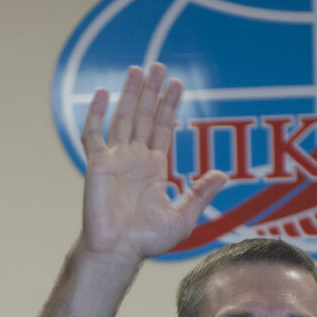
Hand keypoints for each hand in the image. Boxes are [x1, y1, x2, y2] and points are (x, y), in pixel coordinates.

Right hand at [78, 63, 226, 264]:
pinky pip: (93, 133)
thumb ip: (200, 194)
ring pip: (123, 117)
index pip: (163, 128)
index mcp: (154, 169)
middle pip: (145, 116)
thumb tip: (223, 175)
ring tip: (139, 69)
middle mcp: (134, 159)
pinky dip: (95, 112)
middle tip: (159, 66)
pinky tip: (100, 92)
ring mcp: (114, 159)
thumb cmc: (146, 241)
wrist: (118, 250)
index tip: (177, 84)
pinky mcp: (97, 163)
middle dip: (153, 92)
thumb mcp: (183, 218)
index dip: (170, 106)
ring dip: (131, 93)